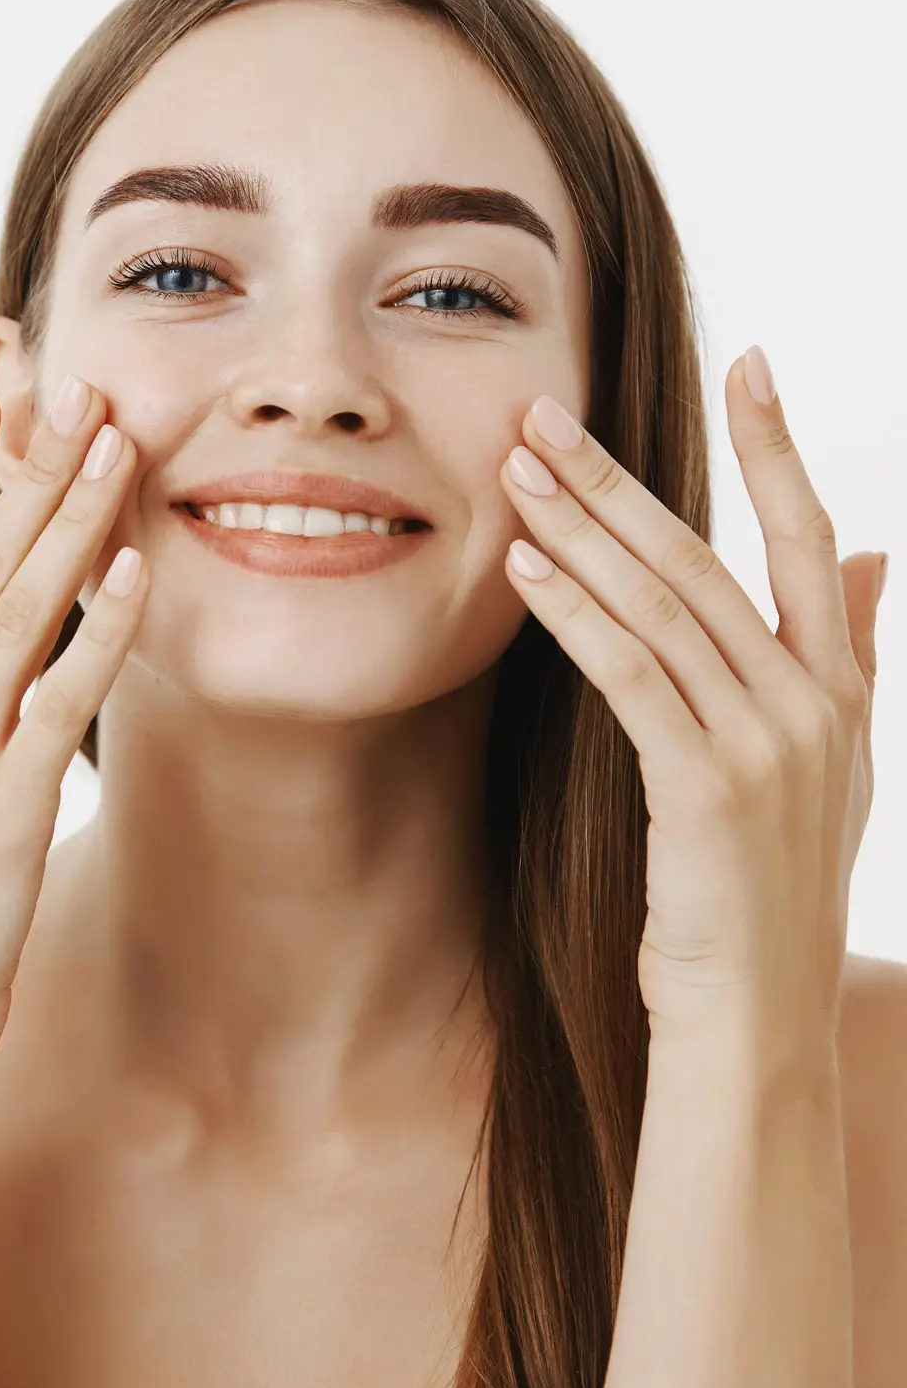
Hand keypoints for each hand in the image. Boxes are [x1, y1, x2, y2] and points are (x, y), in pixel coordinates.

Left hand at [499, 347, 885, 1047]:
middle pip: (708, 558)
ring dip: (582, 532)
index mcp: (843, 690)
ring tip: (518, 472)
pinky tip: (525, 569)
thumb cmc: (766, 897)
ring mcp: (769, 746)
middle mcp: (816, 705)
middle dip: (621, 481)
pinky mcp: (709, 791)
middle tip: (547, 412)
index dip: (781, 446)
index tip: (753, 361)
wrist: (758, 1026)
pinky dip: (576, 615)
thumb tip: (868, 553)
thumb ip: (843, 652)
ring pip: (663, 606)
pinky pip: (632, 677)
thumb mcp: (825, 769)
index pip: (809, 537)